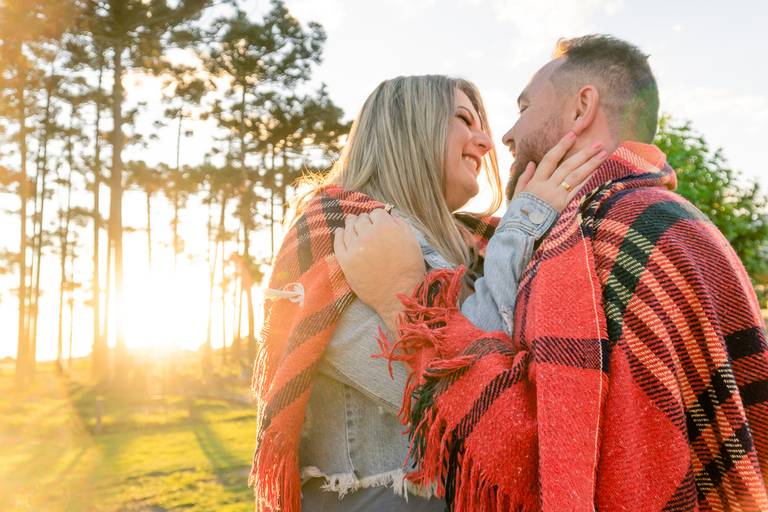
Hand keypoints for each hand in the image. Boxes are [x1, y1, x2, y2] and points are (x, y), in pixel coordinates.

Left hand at [333, 209, 425, 331]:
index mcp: (386, 227)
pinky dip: (338, 235)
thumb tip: (390, 215)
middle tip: (364, 223)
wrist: (399, 295)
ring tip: (351, 223)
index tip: (377, 222)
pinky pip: (338, 243)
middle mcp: (368, 235)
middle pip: (361, 219)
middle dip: (364, 220)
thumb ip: (401, 224)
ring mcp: (355, 248)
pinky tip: (340, 232)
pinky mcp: (346, 261)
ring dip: (350, 224)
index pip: (376, 213)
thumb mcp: (412, 242)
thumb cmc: (409, 269)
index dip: (377, 217)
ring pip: (348, 228)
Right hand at [512, 132, 607, 211]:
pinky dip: (587, 179)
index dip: (562, 145)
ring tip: (603, 154)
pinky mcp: (562, 206)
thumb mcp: (517, 194)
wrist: (520, 233)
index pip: (550, 159)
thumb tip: (532, 163)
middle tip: (598, 143)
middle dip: (584, 153)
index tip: (573, 134)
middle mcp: (547, 187)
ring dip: (591, 164)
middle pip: (568, 166)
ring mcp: (556, 197)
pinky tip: (596, 171)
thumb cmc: (517, 213)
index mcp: (535, 182)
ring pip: (575, 176)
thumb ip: (525, 177)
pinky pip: (577, 190)